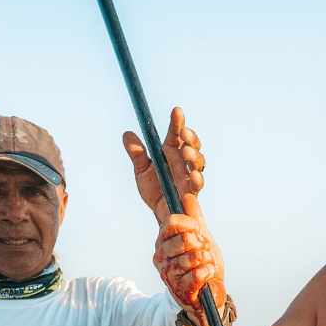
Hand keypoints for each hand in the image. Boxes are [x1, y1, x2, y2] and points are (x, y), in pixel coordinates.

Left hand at [123, 106, 204, 224]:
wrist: (159, 214)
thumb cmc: (153, 190)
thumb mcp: (141, 170)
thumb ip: (137, 153)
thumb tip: (127, 134)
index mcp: (171, 152)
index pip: (176, 133)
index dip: (177, 122)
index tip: (177, 111)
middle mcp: (183, 162)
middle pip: (192, 144)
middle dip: (191, 137)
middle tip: (183, 133)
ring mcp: (189, 176)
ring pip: (198, 161)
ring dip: (194, 155)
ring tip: (185, 151)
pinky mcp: (192, 192)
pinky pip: (198, 184)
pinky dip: (197, 178)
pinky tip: (193, 175)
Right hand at [153, 194, 225, 325]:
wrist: (210, 295)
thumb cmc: (202, 266)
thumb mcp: (201, 238)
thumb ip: (195, 218)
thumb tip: (187, 196)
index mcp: (163, 242)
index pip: (171, 222)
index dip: (191, 224)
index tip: (199, 231)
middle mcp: (161, 257)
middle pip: (184, 238)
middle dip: (202, 243)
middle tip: (205, 251)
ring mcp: (168, 274)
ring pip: (193, 257)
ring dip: (206, 260)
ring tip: (206, 264)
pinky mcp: (180, 290)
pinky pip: (198, 274)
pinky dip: (208, 272)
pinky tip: (207, 274)